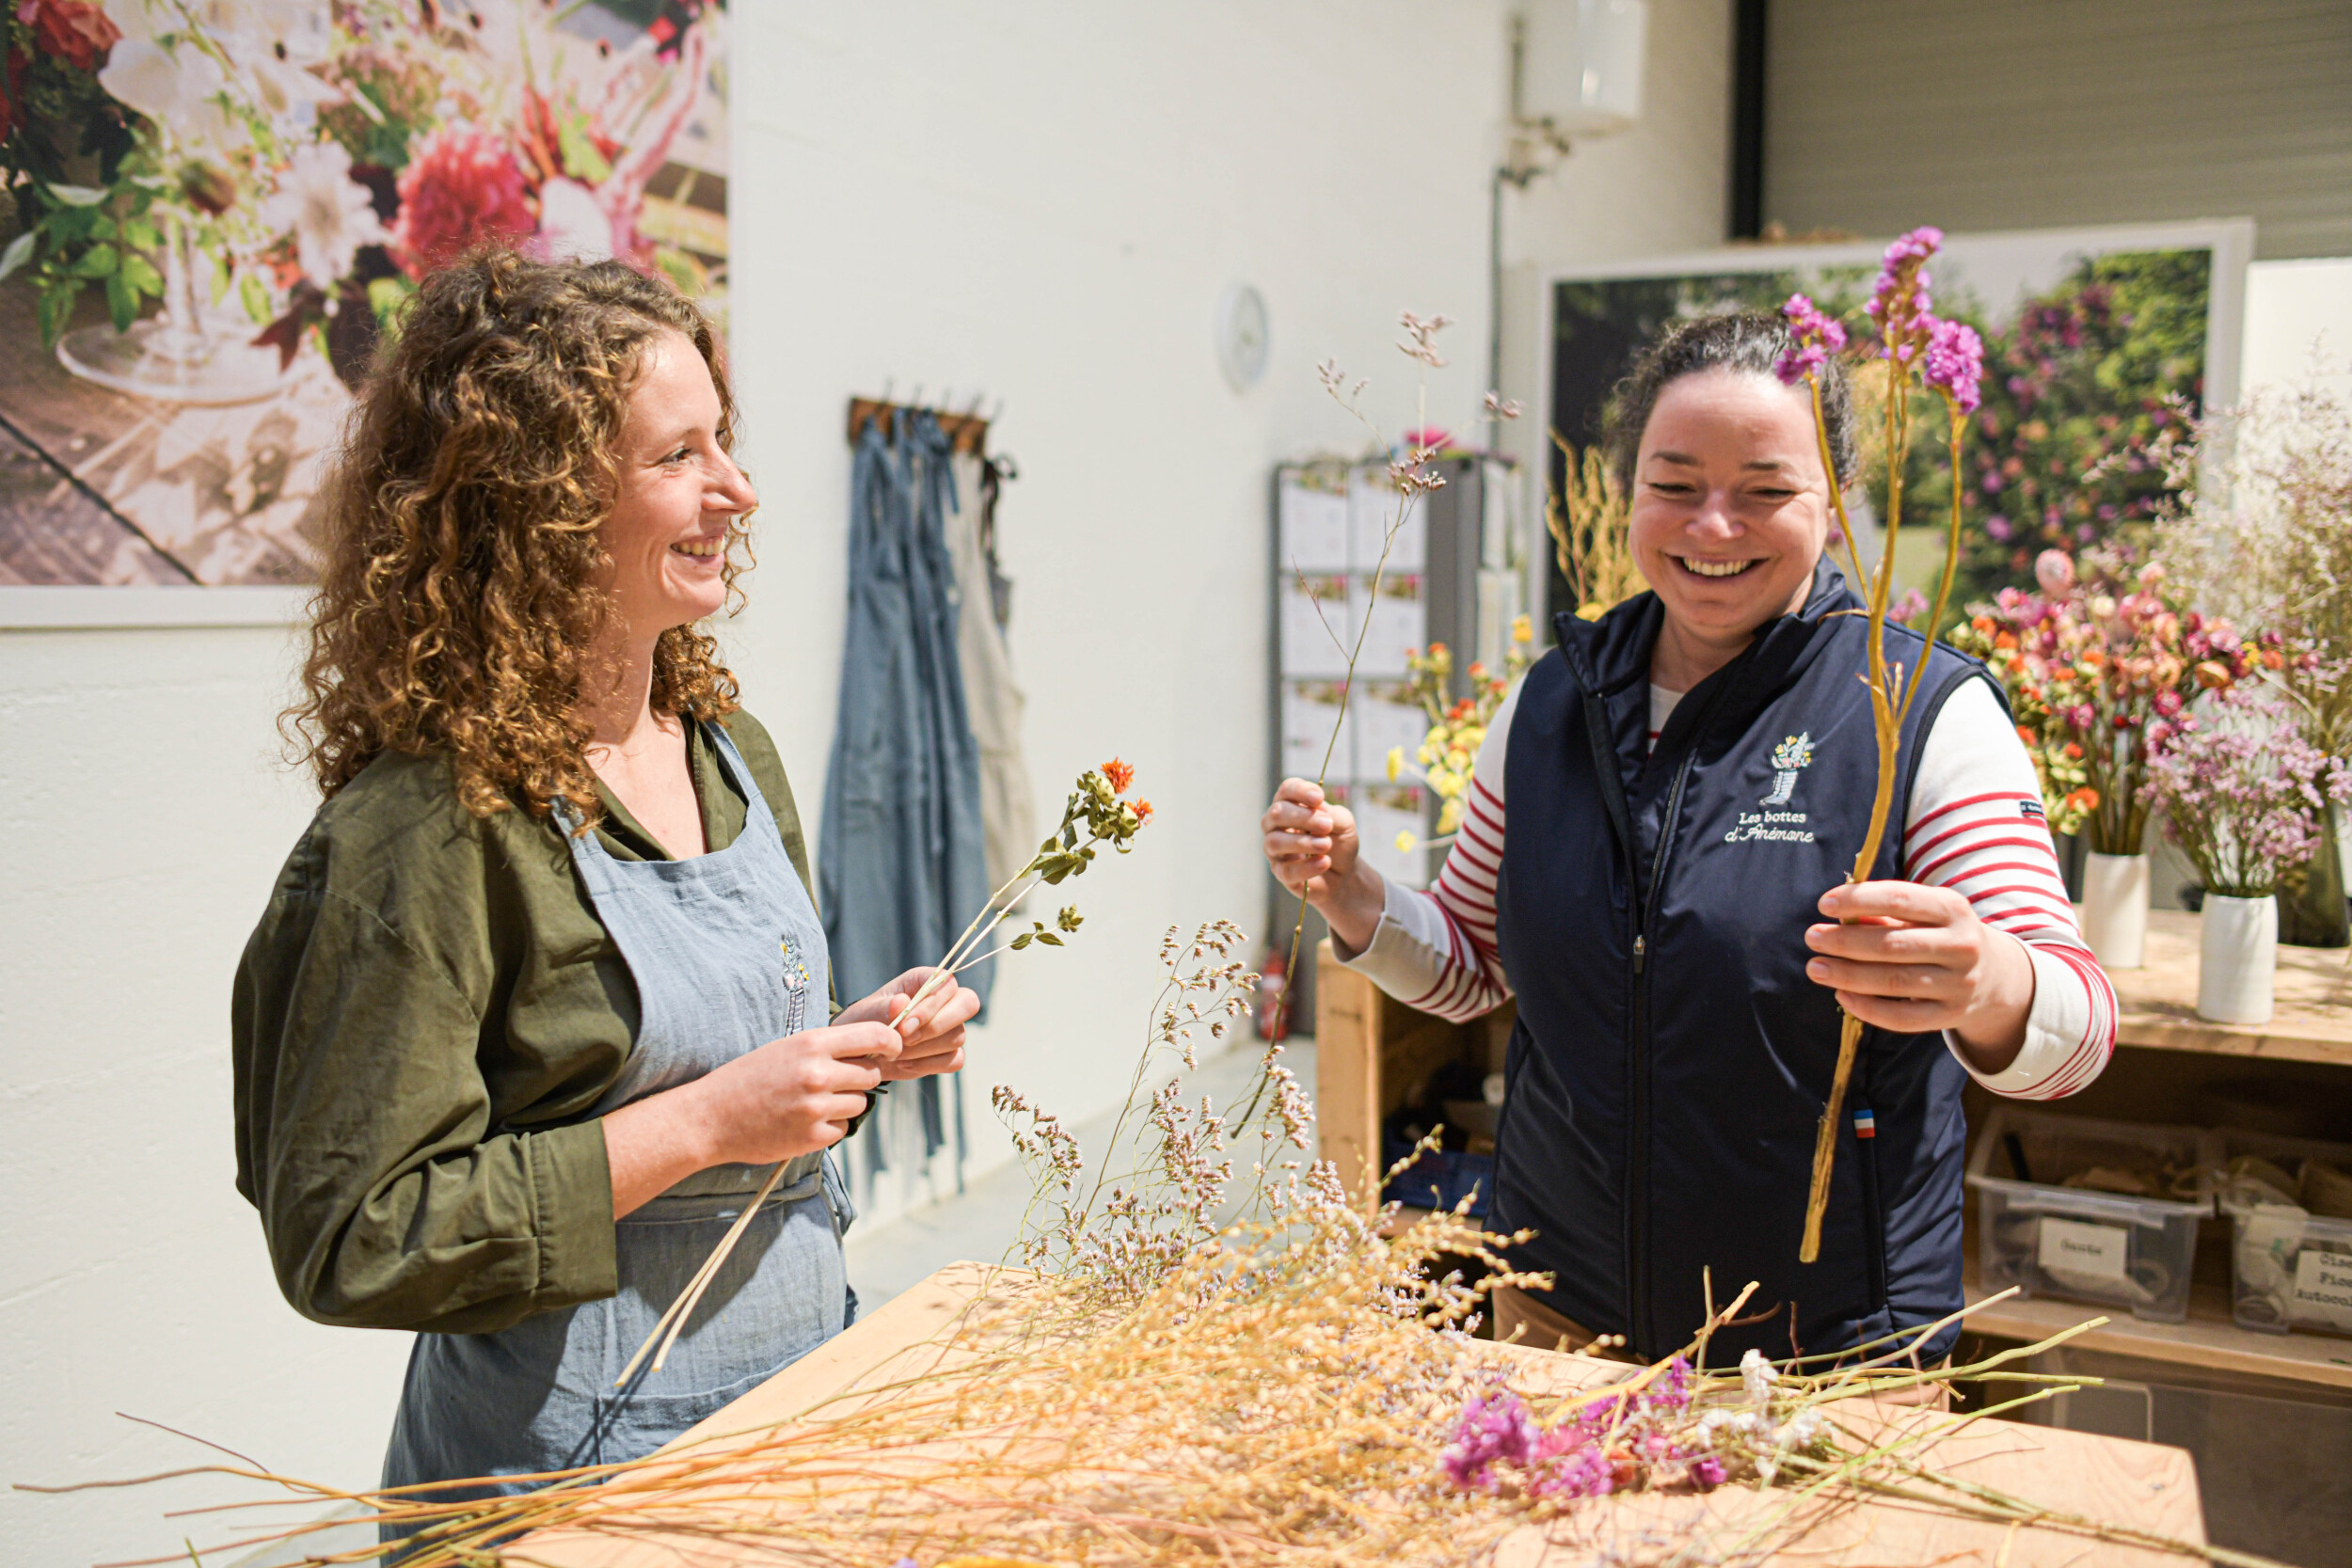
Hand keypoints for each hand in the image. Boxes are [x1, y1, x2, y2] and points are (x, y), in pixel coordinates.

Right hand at [687, 1020, 901, 1166]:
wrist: (711, 1117)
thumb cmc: (748, 1078)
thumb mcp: (787, 1048)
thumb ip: (827, 1047)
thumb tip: (872, 1049)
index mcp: (812, 1044)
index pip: (875, 1036)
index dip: (891, 1042)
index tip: (892, 1049)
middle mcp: (818, 1073)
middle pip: (872, 1074)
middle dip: (861, 1078)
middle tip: (835, 1082)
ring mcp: (816, 1107)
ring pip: (860, 1103)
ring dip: (845, 1104)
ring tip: (813, 1102)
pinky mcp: (812, 1136)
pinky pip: (843, 1129)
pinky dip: (830, 1127)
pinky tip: (804, 1121)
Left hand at [839, 966, 978, 1080]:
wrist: (862, 1051)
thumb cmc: (864, 1023)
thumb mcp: (865, 1013)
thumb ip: (882, 1008)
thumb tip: (902, 1002)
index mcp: (925, 980)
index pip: (948, 983)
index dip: (932, 1005)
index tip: (904, 1026)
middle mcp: (944, 1000)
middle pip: (968, 1004)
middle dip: (936, 1026)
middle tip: (905, 1039)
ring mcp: (950, 1027)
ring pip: (958, 1036)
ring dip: (924, 1049)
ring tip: (896, 1053)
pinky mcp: (949, 1053)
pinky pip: (955, 1060)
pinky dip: (929, 1066)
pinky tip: (904, 1064)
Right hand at [1260, 778, 1383, 954]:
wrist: (1347, 879)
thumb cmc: (1343, 845)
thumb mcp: (1345, 825)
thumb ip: (1333, 815)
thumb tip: (1318, 814)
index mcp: (1293, 805)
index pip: (1286, 790)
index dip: (1299, 791)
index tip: (1321, 797)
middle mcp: (1278, 826)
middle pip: (1276, 814)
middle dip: (1301, 818)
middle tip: (1326, 825)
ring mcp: (1275, 852)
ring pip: (1274, 842)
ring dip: (1301, 842)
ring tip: (1326, 846)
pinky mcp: (1281, 875)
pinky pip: (1285, 870)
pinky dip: (1306, 866)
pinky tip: (1325, 864)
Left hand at [1804, 882, 2034, 1072]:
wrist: (1994, 976)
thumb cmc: (1942, 934)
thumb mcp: (1925, 914)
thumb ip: (1885, 914)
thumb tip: (1840, 917)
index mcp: (1953, 908)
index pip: (1900, 899)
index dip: (1858, 900)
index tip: (1823, 905)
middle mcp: (1961, 945)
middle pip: (1892, 945)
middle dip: (1844, 942)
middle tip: (1812, 938)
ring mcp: (1959, 983)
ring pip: (1893, 981)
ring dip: (1847, 975)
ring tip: (1816, 968)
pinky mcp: (1950, 1015)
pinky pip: (1902, 1017)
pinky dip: (1867, 1008)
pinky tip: (1841, 995)